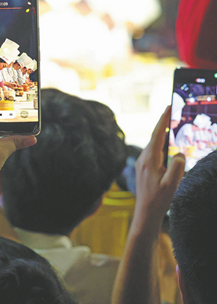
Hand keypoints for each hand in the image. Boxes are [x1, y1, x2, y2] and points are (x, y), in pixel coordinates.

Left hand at [134, 106, 184, 229]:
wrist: (145, 214)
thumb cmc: (158, 200)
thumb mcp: (172, 184)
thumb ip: (177, 167)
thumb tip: (179, 153)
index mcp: (149, 160)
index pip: (157, 134)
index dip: (163, 119)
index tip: (167, 106)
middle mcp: (142, 159)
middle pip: (155, 137)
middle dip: (164, 124)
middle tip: (172, 111)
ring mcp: (141, 164)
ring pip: (154, 145)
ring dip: (163, 135)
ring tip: (172, 125)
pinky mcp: (143, 169)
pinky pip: (153, 152)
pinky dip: (161, 145)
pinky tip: (167, 145)